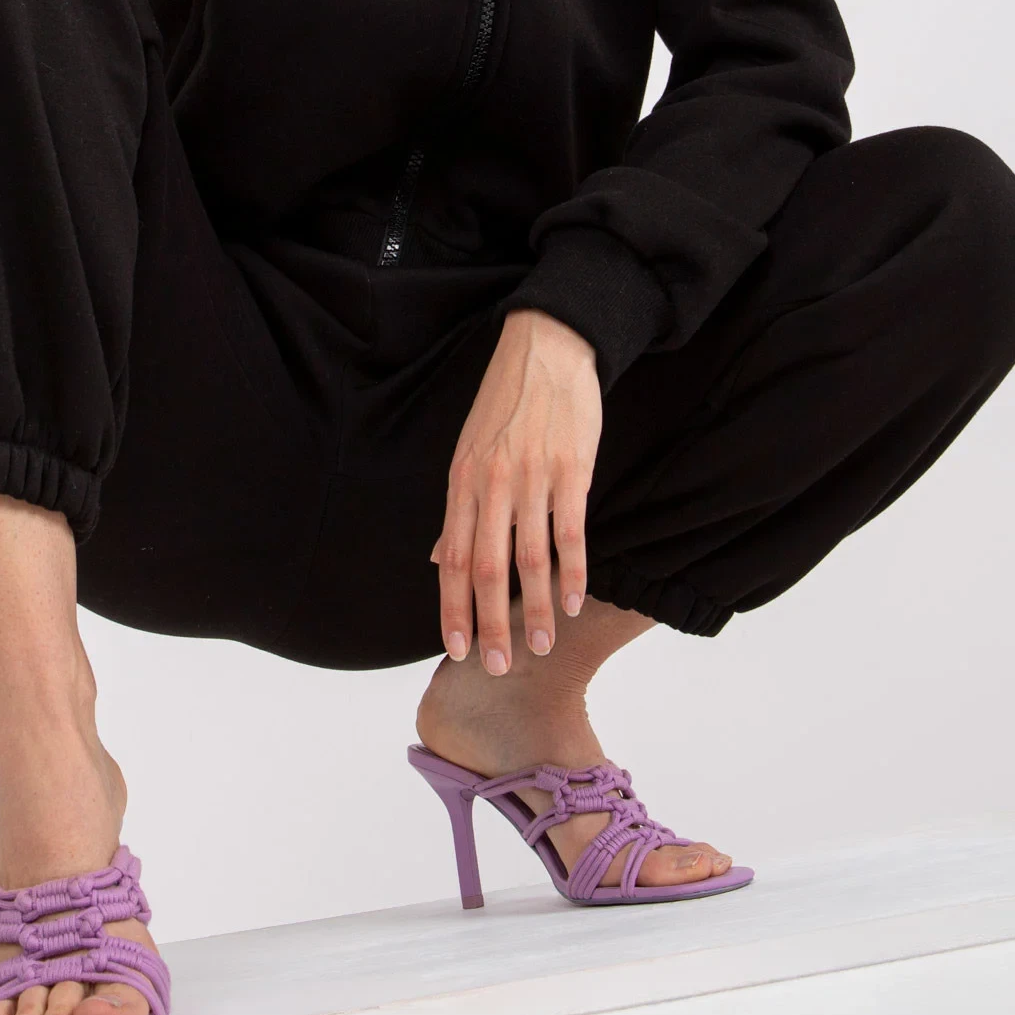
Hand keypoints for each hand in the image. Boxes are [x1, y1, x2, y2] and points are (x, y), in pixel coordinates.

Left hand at [430, 309, 601, 671]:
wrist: (546, 349)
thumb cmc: (506, 403)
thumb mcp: (468, 450)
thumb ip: (458, 508)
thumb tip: (442, 558)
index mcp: (461, 481)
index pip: (453, 559)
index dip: (452, 608)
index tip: (455, 649)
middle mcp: (491, 483)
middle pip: (487, 568)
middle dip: (490, 623)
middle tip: (496, 666)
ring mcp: (531, 477)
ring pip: (529, 557)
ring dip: (535, 609)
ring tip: (541, 646)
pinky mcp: (570, 469)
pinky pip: (570, 530)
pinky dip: (572, 571)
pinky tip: (573, 601)